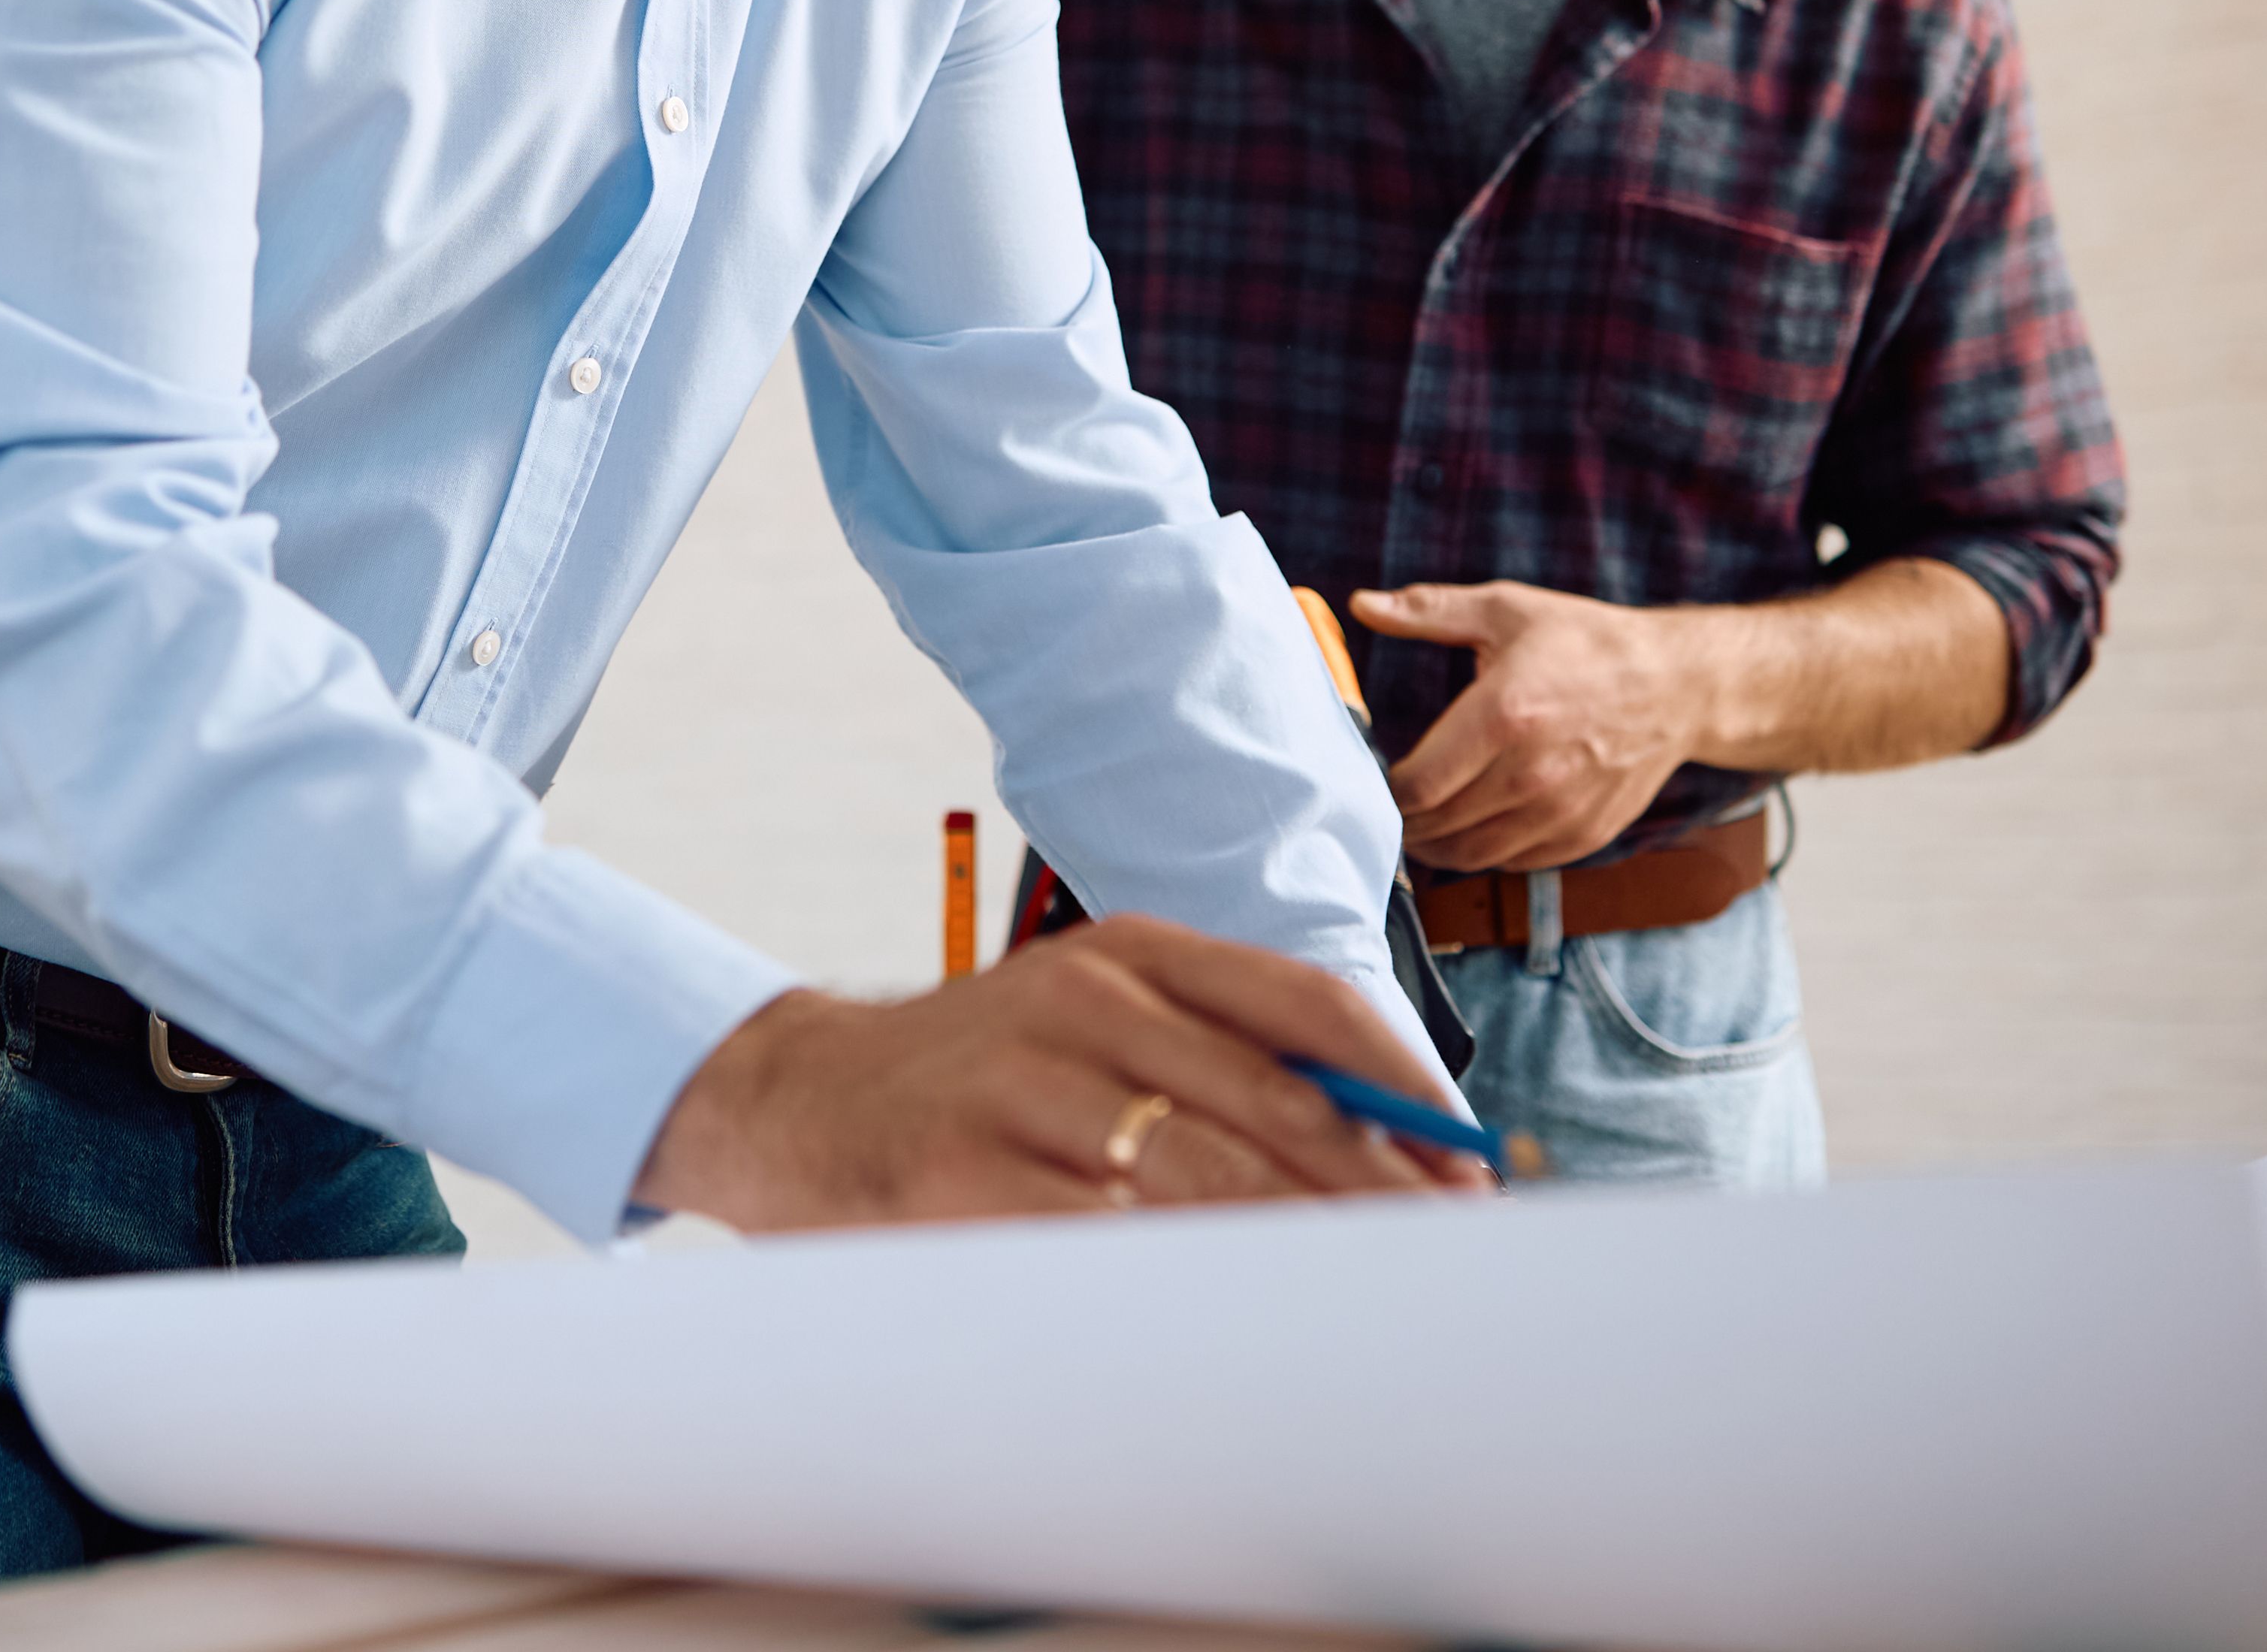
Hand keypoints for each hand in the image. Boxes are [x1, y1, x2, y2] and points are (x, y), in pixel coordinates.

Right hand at [630, 917, 1492, 1230]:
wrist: (799, 1102)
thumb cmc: (984, 1078)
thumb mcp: (1097, 1021)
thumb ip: (1223, 1058)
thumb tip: (1393, 1146)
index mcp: (1130, 952)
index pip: (1307, 1004)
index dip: (1406, 1092)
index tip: (1467, 1168)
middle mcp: (1079, 998)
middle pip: (1275, 1100)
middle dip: (1377, 1190)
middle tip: (1442, 1256)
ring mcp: (1017, 1084)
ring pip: (1204, 1173)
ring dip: (1301, 1243)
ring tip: (1363, 1294)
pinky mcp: (962, 1175)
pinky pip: (1107, 1241)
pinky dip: (1184, 1281)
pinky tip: (1234, 1314)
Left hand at [1358, 579, 1702, 872]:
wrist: (1677, 684)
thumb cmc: (1586, 642)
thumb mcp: (1505, 609)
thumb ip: (1428, 611)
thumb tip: (1363, 604)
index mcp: (1504, 715)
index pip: (1418, 785)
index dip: (1385, 791)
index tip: (1375, 777)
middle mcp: (1532, 773)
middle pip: (1439, 827)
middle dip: (1404, 822)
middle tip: (1389, 807)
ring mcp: (1562, 811)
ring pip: (1473, 855)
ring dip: (1437, 847)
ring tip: (1421, 826)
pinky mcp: (1584, 834)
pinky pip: (1515, 862)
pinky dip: (1485, 853)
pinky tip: (1472, 828)